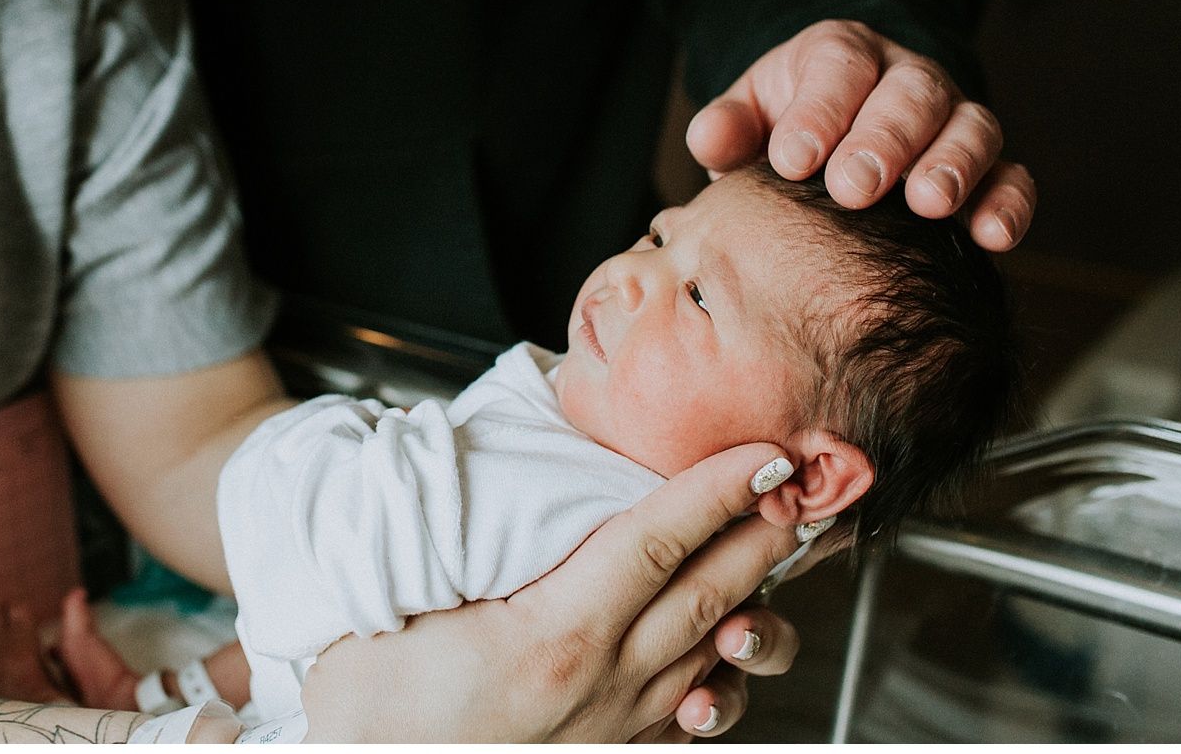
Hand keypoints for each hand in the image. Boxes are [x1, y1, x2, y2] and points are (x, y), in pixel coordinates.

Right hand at [299, 444, 803, 741]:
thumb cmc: (369, 711)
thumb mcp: (395, 607)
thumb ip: (452, 544)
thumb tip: (487, 476)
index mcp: (551, 638)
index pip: (654, 543)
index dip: (715, 492)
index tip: (761, 453)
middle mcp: (598, 689)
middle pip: (704, 597)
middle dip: (764, 537)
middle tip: (811, 490)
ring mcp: (611, 733)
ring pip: (709, 659)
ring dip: (755, 602)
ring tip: (783, 559)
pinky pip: (684, 715)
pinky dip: (719, 675)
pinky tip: (730, 652)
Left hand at [685, 20, 1035, 250]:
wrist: (834, 134)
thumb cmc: (785, 129)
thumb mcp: (749, 115)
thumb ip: (727, 127)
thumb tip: (708, 138)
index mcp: (842, 54)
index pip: (838, 68)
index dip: (819, 111)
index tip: (793, 160)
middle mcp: (907, 77)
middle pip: (911, 95)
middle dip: (883, 141)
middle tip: (854, 188)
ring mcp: (954, 119)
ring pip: (971, 127)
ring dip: (953, 165)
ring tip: (929, 204)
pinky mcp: (987, 165)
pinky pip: (1011, 176)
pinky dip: (1007, 203)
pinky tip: (993, 237)